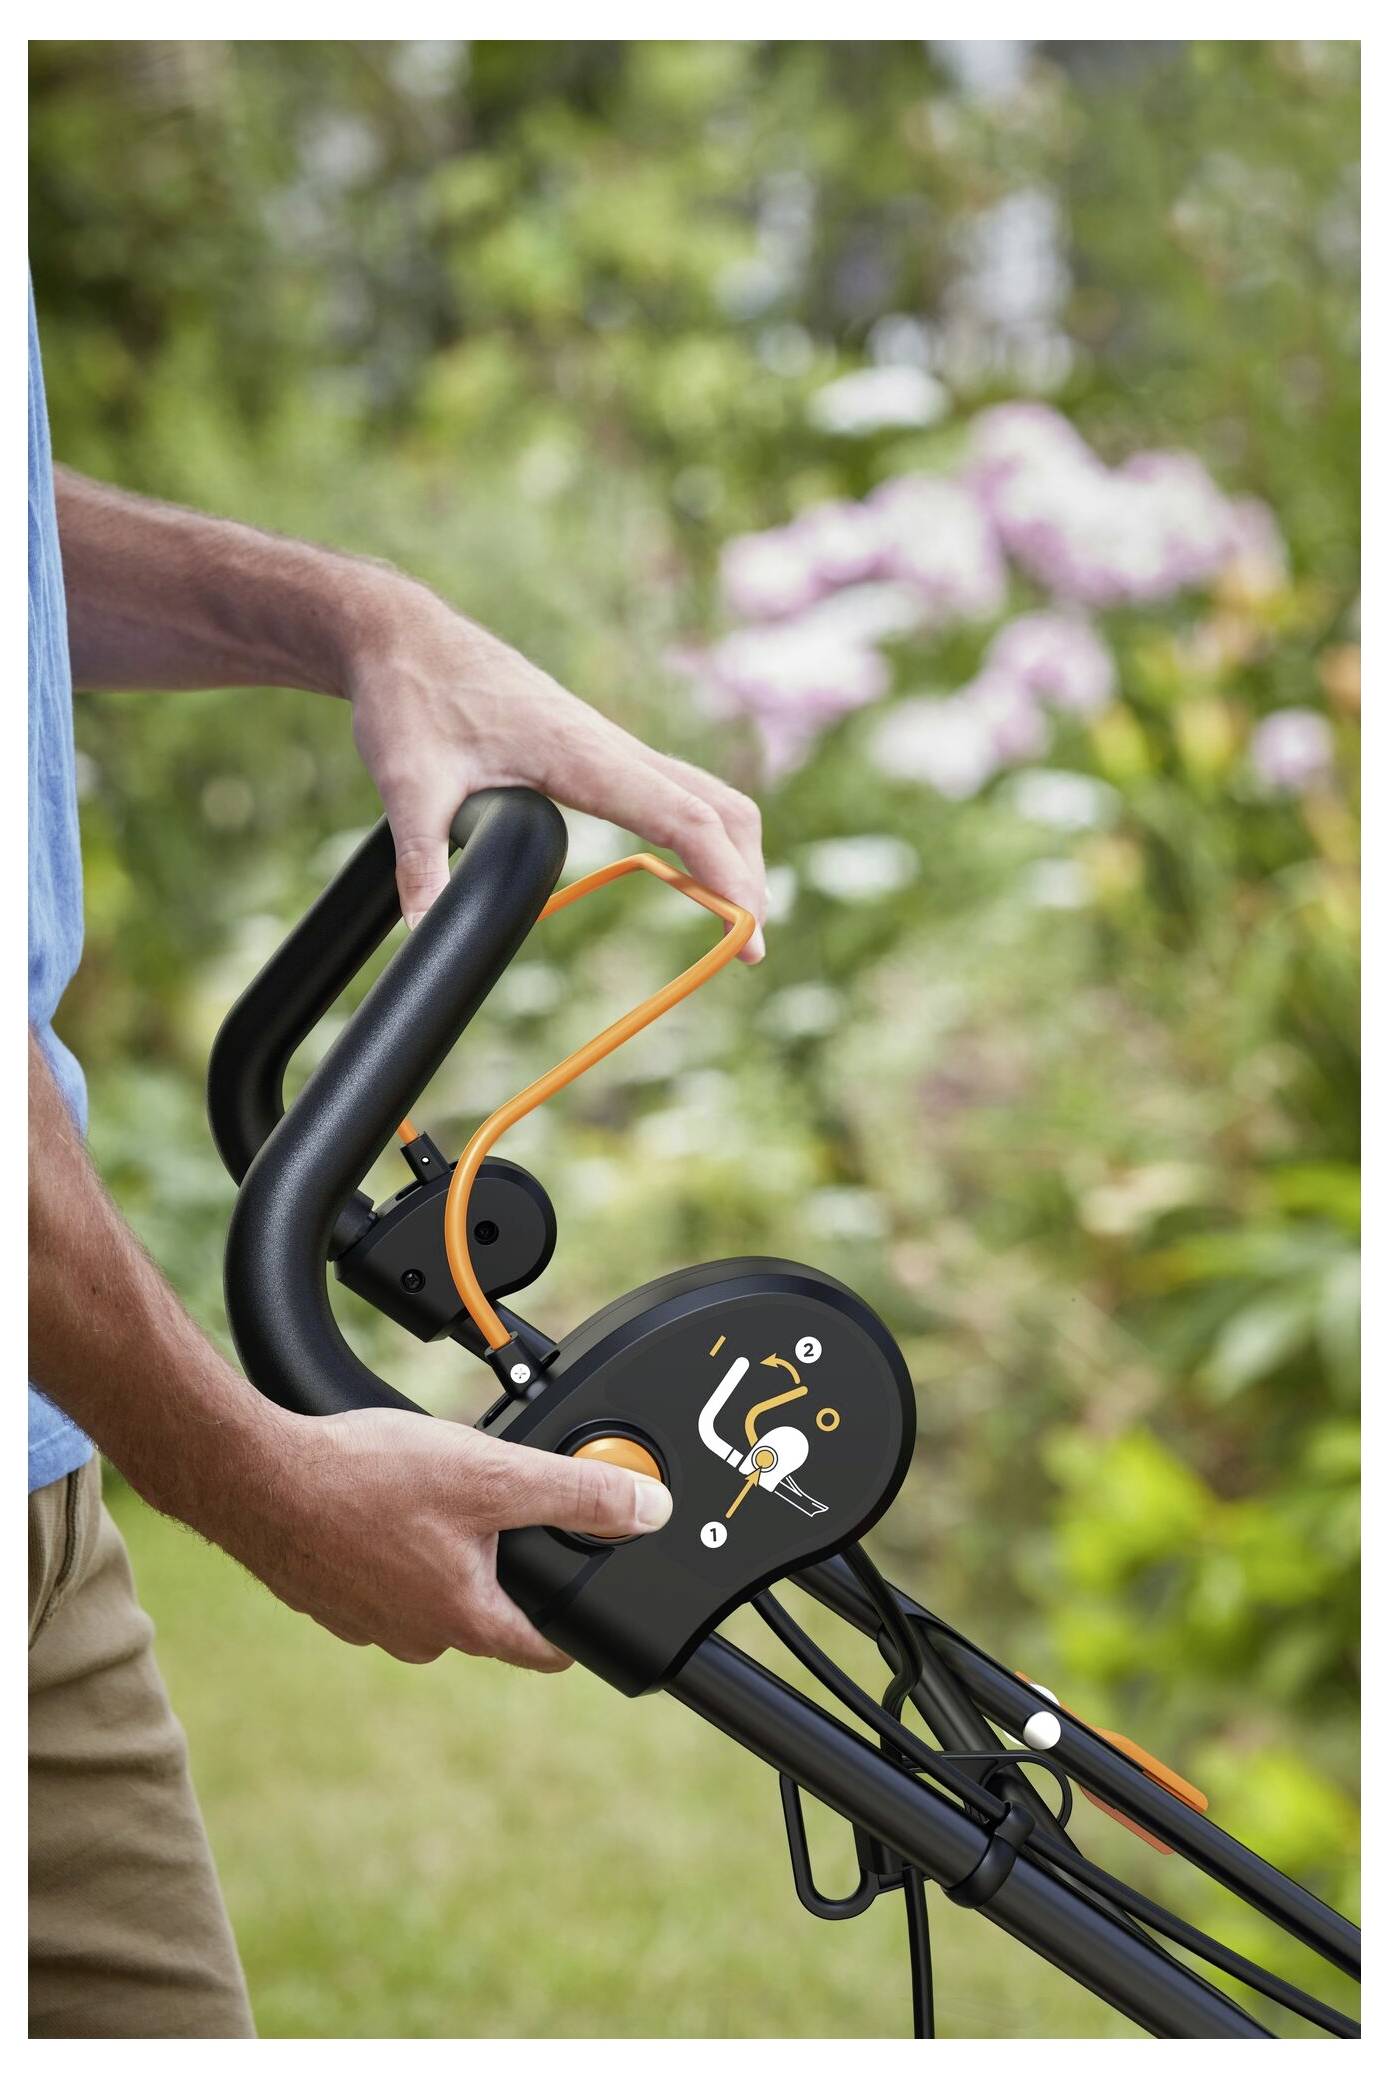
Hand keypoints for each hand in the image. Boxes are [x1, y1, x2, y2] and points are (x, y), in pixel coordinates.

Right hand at [210, 1404, 672, 1670]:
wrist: (256, 1478)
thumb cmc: (366, 1479)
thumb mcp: (494, 1475)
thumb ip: (576, 1496)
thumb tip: (648, 1512)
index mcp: (465, 1621)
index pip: (546, 1649)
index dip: (581, 1622)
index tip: (596, 1603)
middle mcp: (418, 1637)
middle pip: (491, 1612)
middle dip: (507, 1566)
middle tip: (505, 1508)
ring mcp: (368, 1622)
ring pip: (435, 1591)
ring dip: (447, 1551)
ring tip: (436, 1494)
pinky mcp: (330, 1597)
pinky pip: (385, 1577)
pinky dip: (395, 1545)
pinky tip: (387, 1501)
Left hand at [344, 585, 767, 957]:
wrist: (402, 637)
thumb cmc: (410, 698)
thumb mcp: (408, 785)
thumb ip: (422, 861)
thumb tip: (425, 930)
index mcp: (585, 754)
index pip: (687, 819)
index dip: (728, 879)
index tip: (748, 939)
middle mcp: (613, 748)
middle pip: (721, 809)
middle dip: (747, 875)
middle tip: (748, 949)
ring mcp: (610, 747)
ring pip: (706, 797)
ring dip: (732, 853)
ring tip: (733, 919)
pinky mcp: (597, 750)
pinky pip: (675, 791)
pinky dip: (703, 834)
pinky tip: (691, 872)